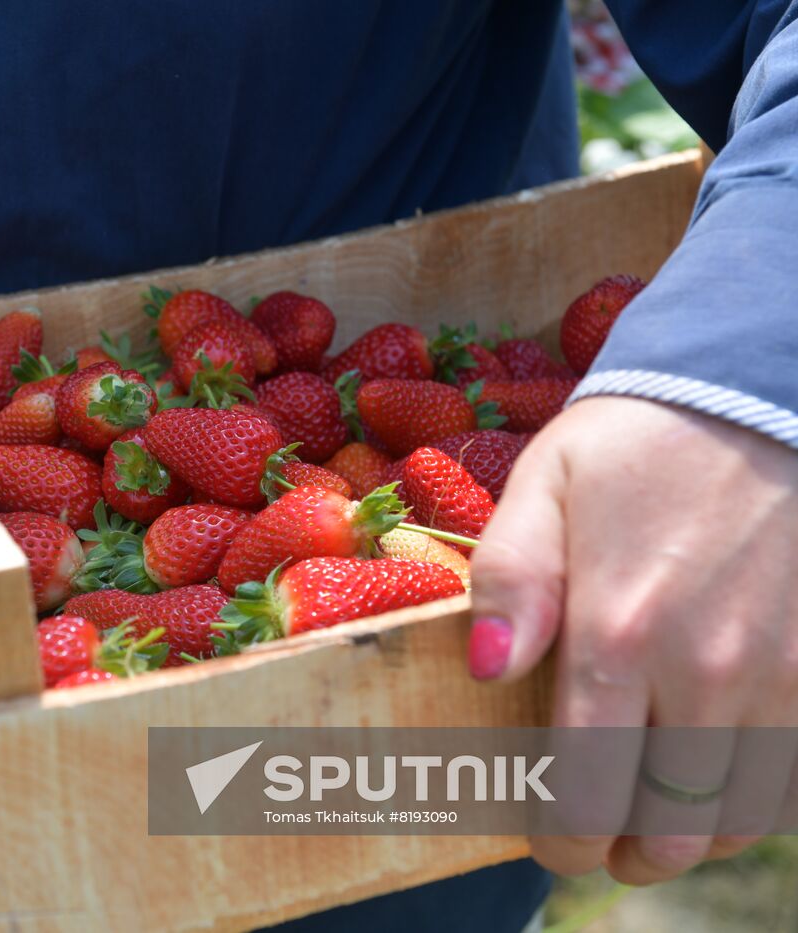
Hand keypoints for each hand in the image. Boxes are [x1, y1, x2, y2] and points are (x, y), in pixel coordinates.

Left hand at [469, 395, 797, 883]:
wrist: (757, 395)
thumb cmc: (634, 444)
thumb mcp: (544, 489)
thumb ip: (510, 585)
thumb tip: (485, 673)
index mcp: (618, 632)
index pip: (587, 789)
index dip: (564, 838)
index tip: (549, 841)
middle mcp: (709, 670)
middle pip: (673, 826)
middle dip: (628, 854)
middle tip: (602, 845)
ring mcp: (785, 674)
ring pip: (744, 816)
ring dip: (697, 836)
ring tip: (659, 821)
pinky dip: (761, 800)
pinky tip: (724, 779)